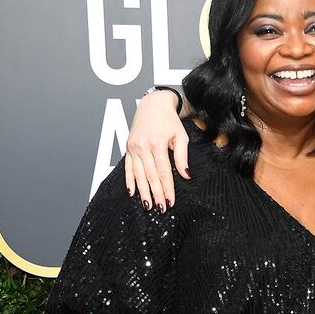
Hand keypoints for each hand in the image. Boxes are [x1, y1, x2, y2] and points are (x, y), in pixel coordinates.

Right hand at [125, 89, 189, 212]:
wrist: (153, 105)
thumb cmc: (169, 120)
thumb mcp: (181, 136)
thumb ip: (182, 157)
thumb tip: (186, 175)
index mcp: (157, 143)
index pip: (163, 172)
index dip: (167, 188)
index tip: (171, 201)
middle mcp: (142, 146)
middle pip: (150, 176)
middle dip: (156, 194)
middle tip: (161, 208)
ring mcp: (133, 147)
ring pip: (138, 175)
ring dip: (143, 192)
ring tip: (148, 205)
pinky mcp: (128, 148)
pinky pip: (128, 168)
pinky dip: (129, 181)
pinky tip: (132, 193)